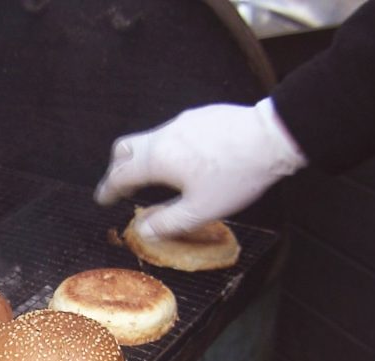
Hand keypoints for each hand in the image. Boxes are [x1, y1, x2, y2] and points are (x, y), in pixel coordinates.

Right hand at [94, 98, 306, 239]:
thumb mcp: (202, 209)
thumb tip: (142, 231)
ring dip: (143, 157)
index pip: (120, 174)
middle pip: (125, 148)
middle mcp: (163, 136)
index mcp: (158, 159)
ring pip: (149, 138)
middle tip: (122, 186)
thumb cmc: (237, 176)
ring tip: (154, 177)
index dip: (108, 189)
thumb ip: (168, 222)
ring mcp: (181, 122)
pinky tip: (185, 161)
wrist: (271, 137)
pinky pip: (171, 132)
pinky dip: (165, 148)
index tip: (103, 199)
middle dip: (118, 168)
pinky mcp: (199, 116)